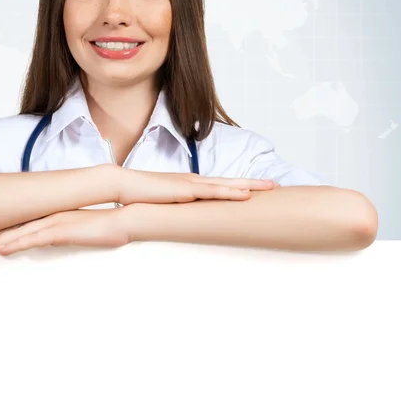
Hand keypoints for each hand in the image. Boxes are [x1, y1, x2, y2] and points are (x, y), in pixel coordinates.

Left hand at [0, 208, 128, 255]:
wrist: (124, 220)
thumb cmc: (106, 227)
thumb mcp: (80, 230)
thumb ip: (64, 232)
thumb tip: (52, 238)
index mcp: (53, 215)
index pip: (22, 223)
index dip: (1, 230)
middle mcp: (50, 216)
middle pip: (15, 226)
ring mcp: (55, 222)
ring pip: (19, 232)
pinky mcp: (62, 230)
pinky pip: (34, 238)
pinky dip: (16, 243)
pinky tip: (1, 250)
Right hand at [115, 167, 279, 205]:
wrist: (126, 184)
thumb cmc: (143, 195)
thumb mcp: (165, 204)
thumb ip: (177, 209)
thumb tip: (186, 218)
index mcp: (191, 185)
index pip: (221, 185)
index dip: (240, 186)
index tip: (258, 188)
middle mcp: (195, 181)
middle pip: (230, 181)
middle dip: (253, 183)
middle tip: (275, 185)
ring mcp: (192, 184)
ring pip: (227, 184)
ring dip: (249, 185)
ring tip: (269, 187)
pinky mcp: (186, 190)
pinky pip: (213, 191)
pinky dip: (231, 192)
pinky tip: (245, 194)